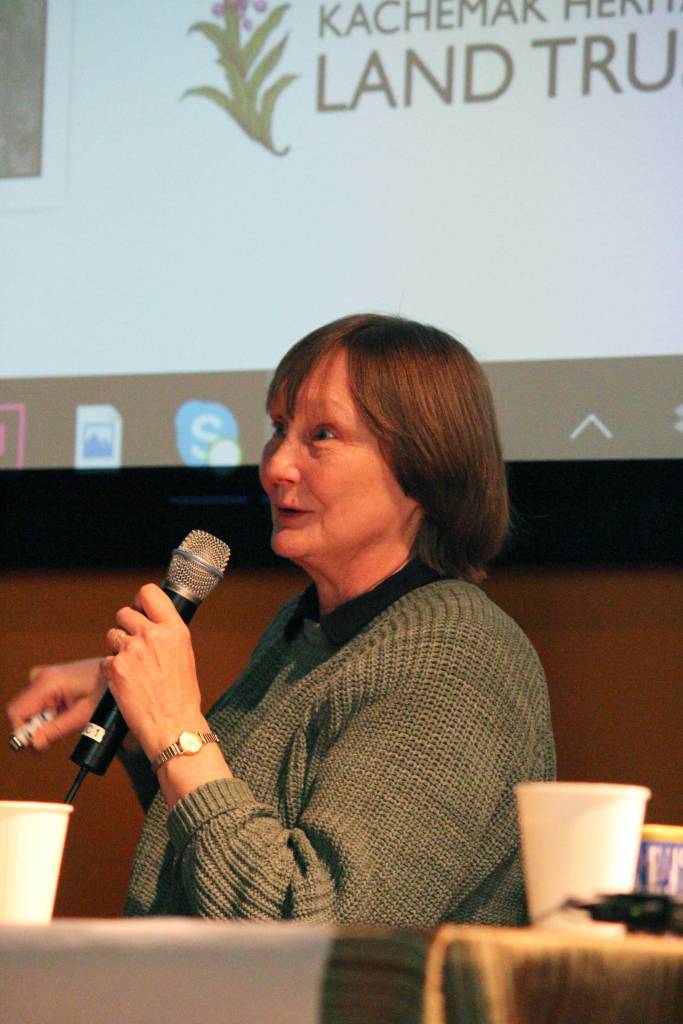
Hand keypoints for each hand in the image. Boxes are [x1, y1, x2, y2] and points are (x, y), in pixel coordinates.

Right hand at [7, 657, 105, 751]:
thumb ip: (56, 730)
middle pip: (21, 711)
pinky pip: (38, 703)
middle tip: (52, 739)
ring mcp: (44, 676)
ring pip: (29, 708)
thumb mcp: (83, 715)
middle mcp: (41, 676)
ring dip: (42, 722)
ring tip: (65, 723)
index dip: (22, 732)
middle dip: (34, 729)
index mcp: (47, 682)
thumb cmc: (106, 691)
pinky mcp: (49, 680)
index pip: (17, 712)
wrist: (118, 674)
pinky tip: (64, 714)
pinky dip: (48, 714)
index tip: (36, 746)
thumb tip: (34, 743)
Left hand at [101, 584, 204, 761]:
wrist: (173, 725)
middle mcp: (153, 635)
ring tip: (131, 669)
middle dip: (126, 628)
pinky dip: (111, 671)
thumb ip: (167, 636)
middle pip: (124, 613)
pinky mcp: (114, 668)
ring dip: (117, 649)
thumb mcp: (184, 656)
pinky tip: (126, 684)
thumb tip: (150, 623)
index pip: (149, 593)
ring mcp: (131, 650)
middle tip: (133, 646)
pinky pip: (105, 660)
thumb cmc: (181, 696)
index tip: (139, 610)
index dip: (140, 600)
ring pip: (112, 635)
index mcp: (174, 629)